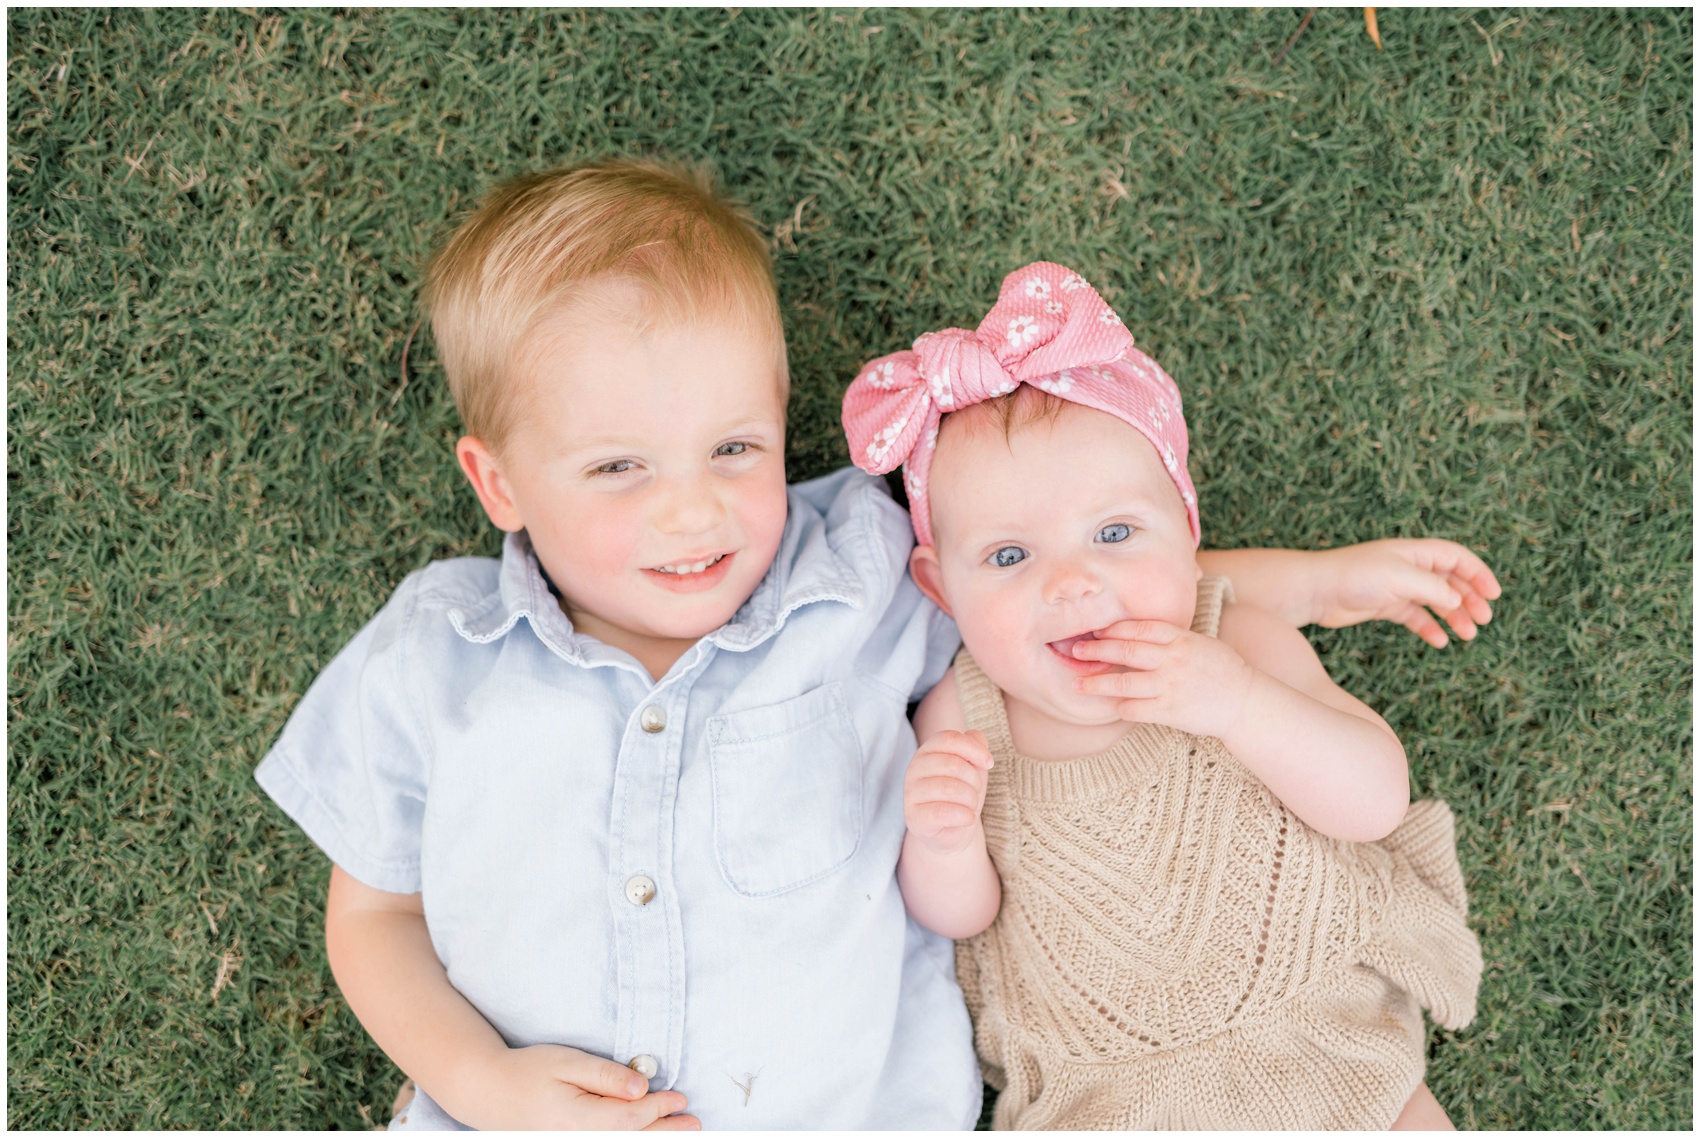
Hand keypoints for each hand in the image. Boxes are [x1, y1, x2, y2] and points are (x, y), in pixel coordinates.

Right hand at [453, 1043, 699, 1130]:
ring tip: (681, 1133)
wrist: (489, 1093)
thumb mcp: (568, 1062)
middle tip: (695, 1124)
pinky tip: (645, 1134)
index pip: (629, 1118)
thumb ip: (606, 1076)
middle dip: (665, 1133)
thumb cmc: (529, 1071)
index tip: (679, 1097)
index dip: (659, 1109)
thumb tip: (642, 1087)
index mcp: (575, 1118)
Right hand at [904, 730, 993, 854]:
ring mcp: (911, 793)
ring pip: (950, 788)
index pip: (949, 739)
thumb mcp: (973, 767)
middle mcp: (914, 769)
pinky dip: (964, 816)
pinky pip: (944, 812)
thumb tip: (975, 736)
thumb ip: (975, 746)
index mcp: (928, 751)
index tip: (989, 763)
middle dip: (974, 781)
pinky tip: (967, 818)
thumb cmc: (962, 795)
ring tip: (969, 806)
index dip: (974, 749)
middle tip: (974, 793)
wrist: (953, 832)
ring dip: (970, 800)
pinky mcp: (914, 818)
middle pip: (953, 764)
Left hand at [1072, 620, 1256, 738]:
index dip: (1113, 628)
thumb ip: (1171, 637)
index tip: (1096, 630)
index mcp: (1180, 638)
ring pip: (1123, 682)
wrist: (1245, 701)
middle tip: (1076, 650)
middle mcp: (1172, 659)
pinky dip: (1120, 708)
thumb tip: (1136, 633)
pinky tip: (1112, 706)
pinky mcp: (1169, 711)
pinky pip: (1135, 709)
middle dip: (1096, 649)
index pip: (1139, 627)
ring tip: (1078, 684)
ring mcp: (1170, 685)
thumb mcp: (1199, 642)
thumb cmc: (1221, 670)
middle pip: (1125, 650)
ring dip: (1096, 683)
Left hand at [1313, 539, 1501, 646]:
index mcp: (1414, 552)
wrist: (1314, 591)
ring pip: (1435, 601)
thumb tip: (1458, 600)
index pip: (1456, 557)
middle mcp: (1407, 567)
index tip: (1494, 595)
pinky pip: (1414, 617)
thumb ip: (1433, 588)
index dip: (1478, 574)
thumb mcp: (1399, 579)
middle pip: (1450, 581)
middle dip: (1469, 599)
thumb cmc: (1353, 577)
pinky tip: (1439, 642)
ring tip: (1467, 635)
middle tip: (1483, 620)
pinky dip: (1428, 628)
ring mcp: (1396, 587)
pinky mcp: (1384, 605)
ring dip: (1453, 616)